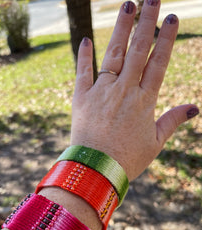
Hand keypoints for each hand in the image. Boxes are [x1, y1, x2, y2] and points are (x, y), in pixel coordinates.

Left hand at [71, 0, 198, 181]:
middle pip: (137, 51)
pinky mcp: (81, 98)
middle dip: (146, 22)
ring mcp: (101, 92)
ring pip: (112, 54)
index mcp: (144, 101)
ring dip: (120, 28)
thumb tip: (194, 108)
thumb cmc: (128, 159)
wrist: (96, 171)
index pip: (158, 62)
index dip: (166, 39)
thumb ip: (172, 121)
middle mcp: (123, 91)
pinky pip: (83, 72)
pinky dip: (84, 56)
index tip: (172, 18)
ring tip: (127, 5)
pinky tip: (86, 40)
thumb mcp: (155, 142)